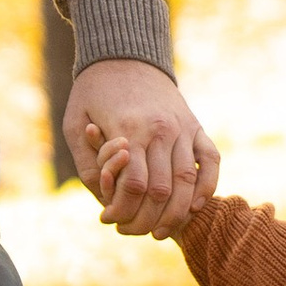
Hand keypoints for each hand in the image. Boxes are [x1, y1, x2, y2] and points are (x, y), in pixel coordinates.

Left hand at [63, 60, 218, 236]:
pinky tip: (194, 206)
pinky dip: (207, 187)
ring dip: (177, 213)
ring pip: (188, 181)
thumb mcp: (75, 123)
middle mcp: (161, 130)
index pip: (135, 185)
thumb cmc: (93, 91)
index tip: (108, 220)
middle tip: (133, 232)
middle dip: (149, 220)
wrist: (124, 54)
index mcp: (130, 129)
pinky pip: (211, 161)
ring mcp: (183, 127)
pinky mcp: (196, 126)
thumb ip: (88, 162)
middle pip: (162, 189)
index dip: (123, 210)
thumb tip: (104, 196)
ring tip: (162, 231)